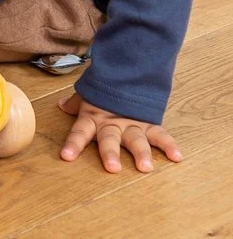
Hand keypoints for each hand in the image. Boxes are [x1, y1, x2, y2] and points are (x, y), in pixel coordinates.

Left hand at [58, 91, 181, 173]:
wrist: (130, 70)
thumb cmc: (106, 89)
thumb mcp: (89, 94)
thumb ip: (76, 103)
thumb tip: (62, 105)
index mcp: (94, 117)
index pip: (80, 131)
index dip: (74, 143)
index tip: (67, 156)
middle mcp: (112, 123)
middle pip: (110, 139)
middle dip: (110, 153)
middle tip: (112, 168)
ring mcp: (132, 124)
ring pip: (136, 140)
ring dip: (141, 153)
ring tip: (145, 167)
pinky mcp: (149, 123)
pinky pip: (160, 134)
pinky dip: (169, 145)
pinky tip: (176, 157)